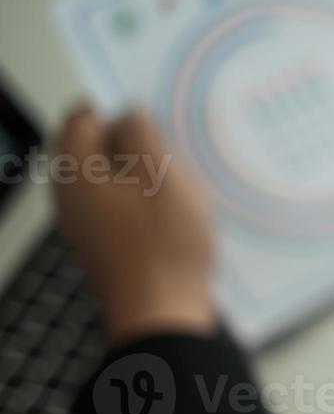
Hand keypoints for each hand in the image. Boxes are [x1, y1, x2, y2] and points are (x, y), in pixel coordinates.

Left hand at [53, 106, 215, 343]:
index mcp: (75, 172)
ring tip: (182, 173)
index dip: (115, 102)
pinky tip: (177, 204)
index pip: (82, 116)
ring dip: (144, 168)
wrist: (163, 313)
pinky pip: (122, 203)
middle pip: (95, 146)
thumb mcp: (162, 174)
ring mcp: (87, 221)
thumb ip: (142, 134)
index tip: (148, 100)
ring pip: (112, 175)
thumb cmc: (163, 248)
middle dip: (134, 136)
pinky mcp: (107, 241)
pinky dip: (146, 195)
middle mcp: (71, 195)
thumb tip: (131, 114)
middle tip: (172, 138)